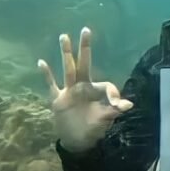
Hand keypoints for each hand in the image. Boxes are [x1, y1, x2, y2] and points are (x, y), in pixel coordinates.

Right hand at [37, 27, 133, 152]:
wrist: (78, 141)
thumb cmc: (94, 128)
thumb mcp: (106, 119)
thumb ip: (114, 109)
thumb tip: (128, 104)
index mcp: (96, 91)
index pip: (106, 84)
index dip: (113, 93)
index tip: (119, 104)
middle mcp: (82, 86)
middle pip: (84, 63)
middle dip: (85, 48)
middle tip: (86, 29)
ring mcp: (69, 91)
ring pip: (67, 68)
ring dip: (66, 53)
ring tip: (64, 36)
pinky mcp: (57, 99)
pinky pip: (51, 85)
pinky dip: (47, 74)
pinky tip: (41, 62)